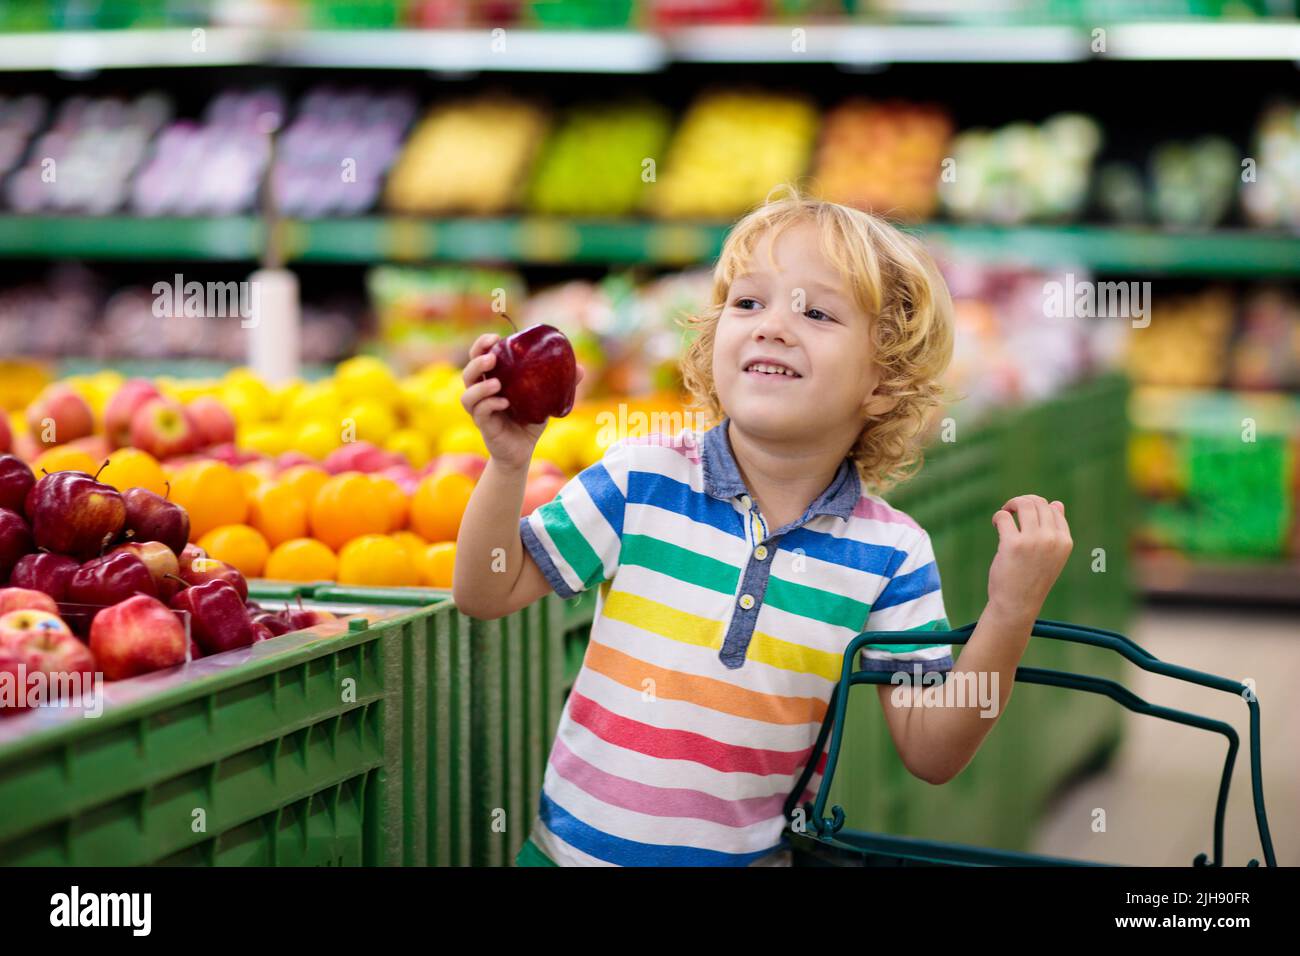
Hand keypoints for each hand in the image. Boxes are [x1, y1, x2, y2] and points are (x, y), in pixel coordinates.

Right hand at [460, 333, 584, 471]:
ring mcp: (481, 411)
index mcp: (492, 380)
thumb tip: (580, 368)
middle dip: (477, 361)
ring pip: (467, 395)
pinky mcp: (484, 426)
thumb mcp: (545, 399)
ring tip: (497, 383)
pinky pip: (480, 413)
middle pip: (468, 372)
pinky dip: (489, 405)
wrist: (522, 451)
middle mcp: (482, 394)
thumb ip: (559, 383)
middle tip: (492, 358)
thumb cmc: (530, 420)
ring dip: (480, 386)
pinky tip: (504, 402)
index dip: (482, 345)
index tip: (495, 338)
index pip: (479, 357)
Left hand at [987, 495, 1072, 622]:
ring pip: (1023, 505)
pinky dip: (998, 516)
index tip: (1025, 514)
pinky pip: (1004, 517)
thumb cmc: (1032, 579)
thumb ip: (1055, 531)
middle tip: (1011, 511)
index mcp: (1064, 542)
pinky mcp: (1013, 544)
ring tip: (1004, 514)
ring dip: (1011, 505)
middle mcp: (1052, 539)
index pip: (1054, 509)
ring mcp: (1033, 541)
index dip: (1037, 506)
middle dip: (1022, 502)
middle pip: (1038, 503)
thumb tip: (1057, 503)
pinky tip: (997, 524)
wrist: (1018, 604)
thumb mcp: (1051, 556)